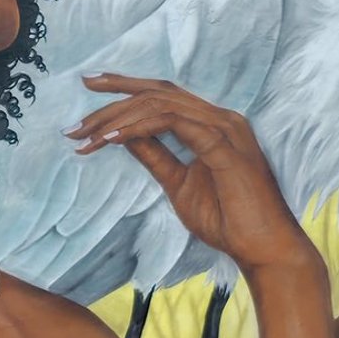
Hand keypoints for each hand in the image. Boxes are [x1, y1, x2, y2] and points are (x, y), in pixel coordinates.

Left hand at [68, 74, 317, 279]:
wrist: (263, 248)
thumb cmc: (228, 220)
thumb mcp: (178, 184)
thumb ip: (156, 156)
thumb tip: (125, 136)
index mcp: (212, 124)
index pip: (163, 94)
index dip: (124, 89)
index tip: (89, 90)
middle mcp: (220, 118)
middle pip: (157, 92)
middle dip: (111, 99)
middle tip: (76, 122)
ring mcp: (225, 128)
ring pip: (161, 104)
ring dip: (118, 117)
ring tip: (88, 136)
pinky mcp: (224, 145)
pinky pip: (174, 123)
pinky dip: (140, 127)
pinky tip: (113, 140)